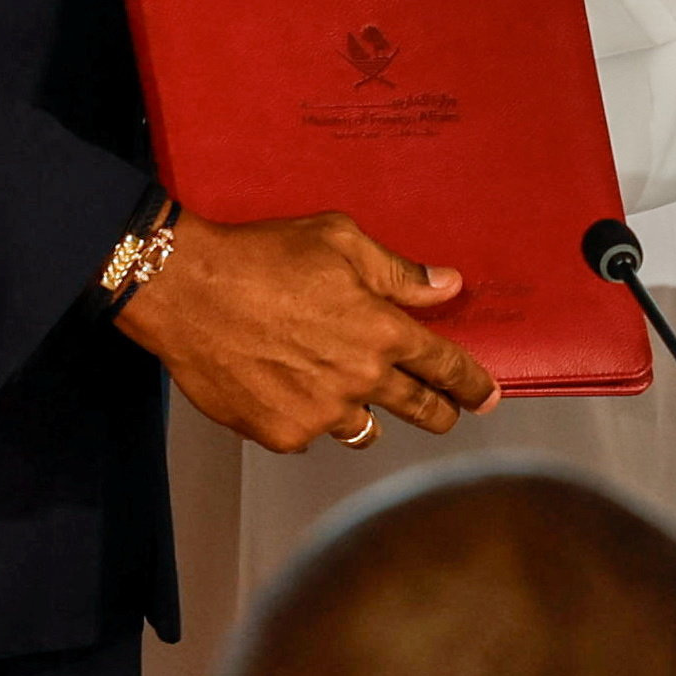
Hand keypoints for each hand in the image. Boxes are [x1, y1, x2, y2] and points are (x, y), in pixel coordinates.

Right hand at [119, 208, 498, 451]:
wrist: (187, 291)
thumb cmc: (261, 256)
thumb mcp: (338, 241)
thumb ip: (398, 271)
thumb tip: (447, 284)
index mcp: (380, 330)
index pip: (445, 366)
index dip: (472, 384)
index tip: (487, 396)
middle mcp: (359, 379)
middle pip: (419, 409)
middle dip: (439, 412)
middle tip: (445, 413)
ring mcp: (320, 413)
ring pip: (364, 428)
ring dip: (366, 413)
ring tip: (350, 393)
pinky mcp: (282, 433)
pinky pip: (312, 434)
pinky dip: (309, 416)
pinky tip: (290, 388)